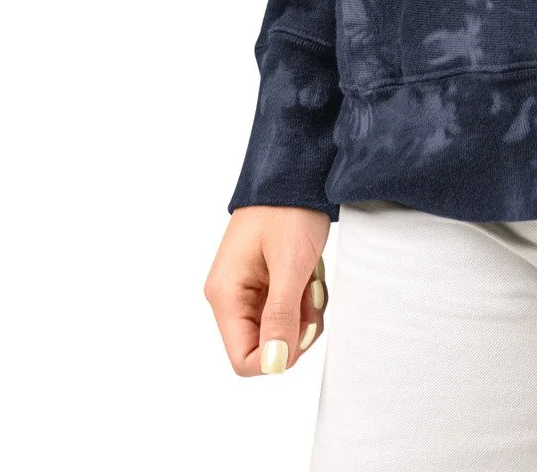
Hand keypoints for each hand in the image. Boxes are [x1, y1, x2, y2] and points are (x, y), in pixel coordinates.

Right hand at [204, 205, 331, 374]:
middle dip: (295, 326)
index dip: (278, 354)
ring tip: (311, 275)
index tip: (302, 324)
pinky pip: (286, 308)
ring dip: (304, 309)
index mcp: (225, 295)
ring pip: (280, 327)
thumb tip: (273, 365)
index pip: (243, 359)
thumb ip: (280, 316)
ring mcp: (247, 289)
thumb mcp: (290, 264)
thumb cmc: (288, 209)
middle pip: (266, 344)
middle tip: (310, 291)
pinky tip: (309, 271)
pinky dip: (304, 296)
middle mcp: (230, 296)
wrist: (295, 170)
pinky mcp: (264, 281)